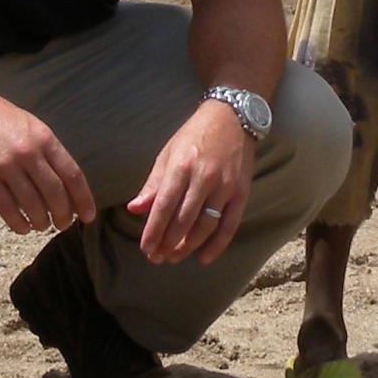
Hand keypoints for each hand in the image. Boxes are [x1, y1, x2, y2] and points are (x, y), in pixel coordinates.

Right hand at [0, 83, 96, 236]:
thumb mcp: (30, 125)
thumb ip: (47, 151)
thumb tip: (66, 184)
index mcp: (44, 138)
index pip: (72, 175)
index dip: (83, 199)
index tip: (88, 216)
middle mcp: (27, 152)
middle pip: (55, 194)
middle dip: (63, 216)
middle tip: (63, 225)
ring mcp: (4, 166)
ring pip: (32, 205)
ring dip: (41, 222)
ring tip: (42, 225)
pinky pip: (7, 209)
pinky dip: (18, 224)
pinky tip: (23, 227)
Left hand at [126, 102, 256, 263]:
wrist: (232, 118)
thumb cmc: (194, 136)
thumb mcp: (168, 154)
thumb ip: (153, 184)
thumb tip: (135, 209)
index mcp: (181, 166)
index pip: (164, 206)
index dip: (154, 231)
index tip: (146, 248)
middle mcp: (204, 178)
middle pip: (184, 220)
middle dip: (168, 243)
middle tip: (157, 259)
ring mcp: (225, 186)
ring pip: (205, 226)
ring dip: (188, 246)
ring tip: (174, 258)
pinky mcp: (242, 193)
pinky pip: (230, 225)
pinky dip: (217, 245)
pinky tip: (204, 258)